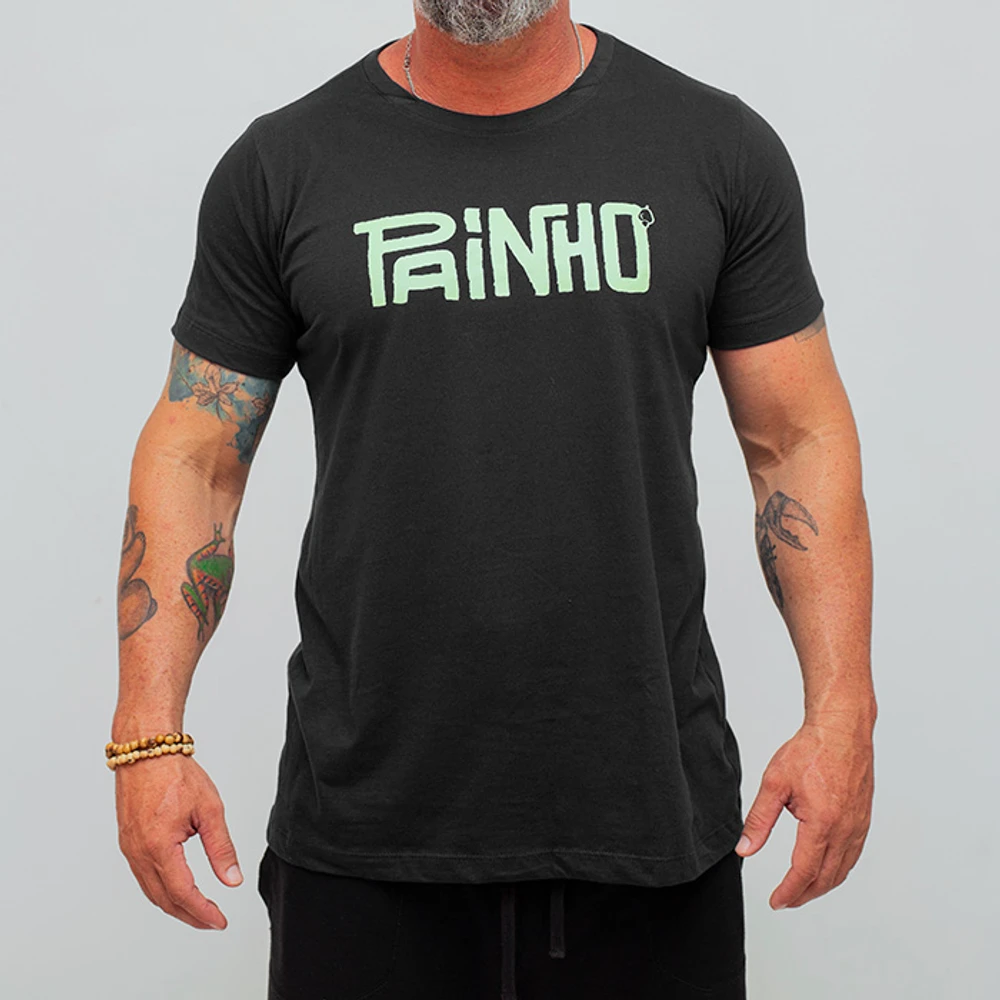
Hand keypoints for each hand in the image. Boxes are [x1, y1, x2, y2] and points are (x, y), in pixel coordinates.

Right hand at [115, 755, 243, 929]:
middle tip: (212, 921)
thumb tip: (232, 879)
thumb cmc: (176, 773)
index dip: (202, 911)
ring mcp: (130, 849)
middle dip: (189, 915)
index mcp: (159, 846)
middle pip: (164, 899)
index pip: (182, 892)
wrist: (147, 751)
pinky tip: (176, 890)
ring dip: (174, 905)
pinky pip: (143, 877)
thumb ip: (221, 848)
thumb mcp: (209, 809)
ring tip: (198, 911)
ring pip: (151, 891)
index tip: (219, 921)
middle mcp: (139, 852)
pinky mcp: (128, 842)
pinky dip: (161, 890)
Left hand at [735, 716, 874, 908]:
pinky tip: (825, 868)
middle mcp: (846, 830)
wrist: (842, 730)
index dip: (789, 891)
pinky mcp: (863, 819)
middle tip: (785, 900)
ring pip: (842, 869)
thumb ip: (759, 820)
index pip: (805, 871)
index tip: (776, 901)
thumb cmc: (810, 750)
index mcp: (822, 823)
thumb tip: (745, 848)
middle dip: (804, 894)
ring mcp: (858, 826)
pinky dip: (838, 869)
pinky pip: (853, 855)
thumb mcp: (774, 783)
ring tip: (801, 890)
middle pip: (826, 878)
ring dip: (822, 885)